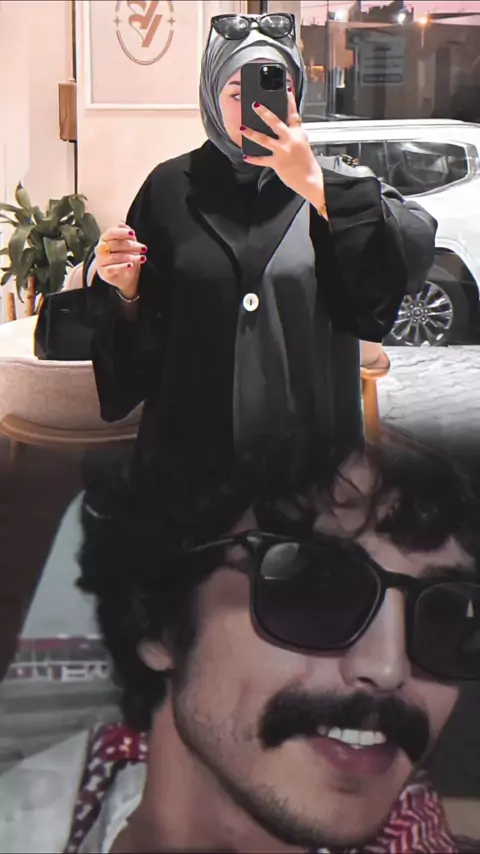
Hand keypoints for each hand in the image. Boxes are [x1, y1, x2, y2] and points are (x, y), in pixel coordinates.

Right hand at [95, 223, 146, 297]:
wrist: (123, 276)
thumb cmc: (124, 257)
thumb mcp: (127, 245)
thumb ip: (125, 234)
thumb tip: (122, 224)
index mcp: (105, 239)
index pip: (111, 233)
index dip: (122, 233)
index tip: (133, 234)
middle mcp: (100, 249)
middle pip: (115, 245)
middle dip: (131, 246)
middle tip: (144, 248)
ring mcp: (101, 261)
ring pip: (115, 257)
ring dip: (130, 257)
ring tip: (142, 258)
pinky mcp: (104, 273)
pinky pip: (113, 269)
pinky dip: (123, 267)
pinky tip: (131, 265)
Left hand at [241, 89, 323, 204]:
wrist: (311, 180)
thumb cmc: (306, 163)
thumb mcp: (303, 144)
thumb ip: (292, 134)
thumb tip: (279, 128)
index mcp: (298, 133)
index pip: (294, 114)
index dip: (290, 101)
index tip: (286, 89)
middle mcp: (290, 139)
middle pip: (275, 123)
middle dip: (264, 113)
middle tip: (255, 105)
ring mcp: (283, 151)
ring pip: (264, 140)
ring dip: (252, 134)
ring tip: (242, 128)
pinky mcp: (278, 162)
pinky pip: (262, 160)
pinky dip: (253, 159)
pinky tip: (245, 156)